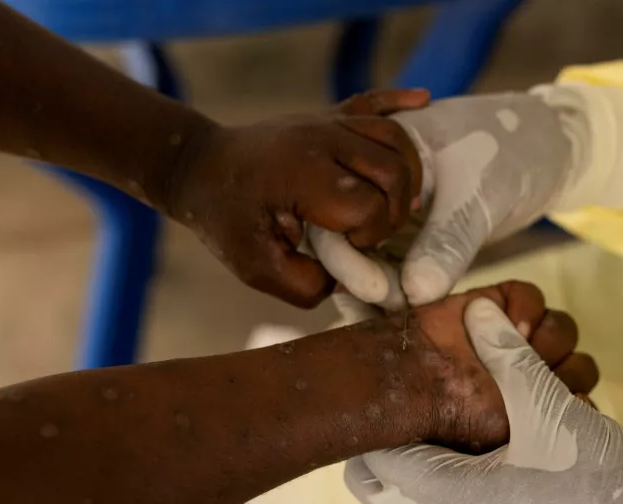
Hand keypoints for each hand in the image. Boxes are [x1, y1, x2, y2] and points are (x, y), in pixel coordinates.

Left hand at [160, 89, 428, 307]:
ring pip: (394, 137)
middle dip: (395, 210)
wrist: (198, 167)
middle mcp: (320, 140)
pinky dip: (400, 100)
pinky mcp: (329, 115)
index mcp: (302, 175)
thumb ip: (306, 285)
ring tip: (402, 203)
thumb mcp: (256, 268)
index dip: (370, 235)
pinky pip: (372, 102)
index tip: (349, 248)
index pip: (368, 205)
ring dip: (409, 173)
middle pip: (393, 169)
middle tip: (375, 232)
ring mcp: (326, 123)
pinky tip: (424, 100)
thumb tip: (350, 278)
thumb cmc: (227, 220)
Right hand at [314, 91, 577, 308]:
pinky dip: (398, 293)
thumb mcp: (476, 194)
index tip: (376, 291)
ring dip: (378, 293)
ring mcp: (386, 214)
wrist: (541, 150)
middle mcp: (367, 185)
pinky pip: (393, 270)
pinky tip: (409, 319)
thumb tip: (415, 293)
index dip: (348, 255)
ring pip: (367, 261)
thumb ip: (447, 241)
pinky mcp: (408, 239)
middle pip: (342, 239)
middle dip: (360, 281)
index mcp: (368, 156)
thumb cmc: (506, 152)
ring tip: (398, 324)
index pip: (337, 209)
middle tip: (392, 312)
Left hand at [346, 299, 622, 503]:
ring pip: (424, 499)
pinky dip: (469, 481)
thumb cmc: (606, 491)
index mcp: (448, 499)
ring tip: (481, 422)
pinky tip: (509, 456)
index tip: (407, 382)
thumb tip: (479, 313)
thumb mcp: (555, 414)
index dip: (386, 412)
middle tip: (437, 403)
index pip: (373, 457)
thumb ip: (511, 360)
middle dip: (407, 436)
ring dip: (443, 455)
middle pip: (388, 482)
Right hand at [353, 281, 598, 451]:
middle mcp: (532, 375)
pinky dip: (525, 306)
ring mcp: (518, 338)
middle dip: (564, 369)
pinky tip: (509, 322)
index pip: (583, 400)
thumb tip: (585, 400)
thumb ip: (553, 411)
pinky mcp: (501, 304)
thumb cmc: (458, 414)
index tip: (561, 400)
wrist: (411, 378)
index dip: (577, 396)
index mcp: (537, 411)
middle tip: (535, 376)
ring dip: (548, 338)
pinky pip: (532, 296)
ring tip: (520, 347)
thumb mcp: (510, 426)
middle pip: (580, 364)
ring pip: (562, 329)